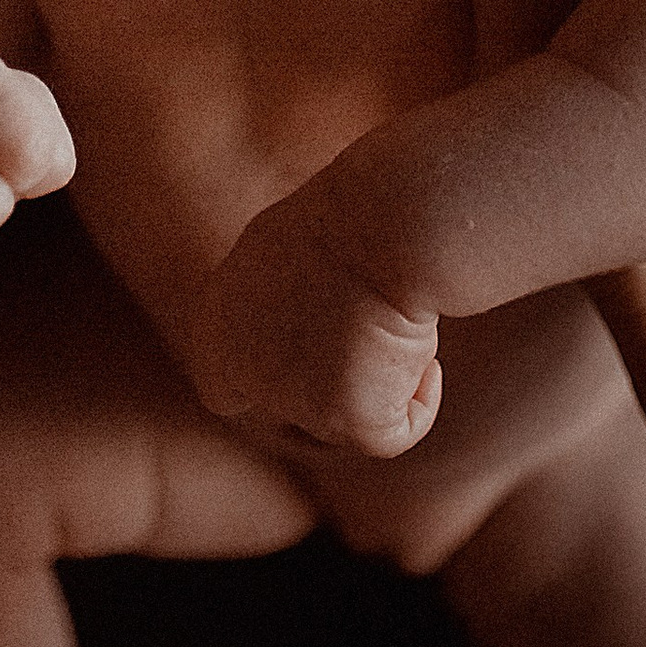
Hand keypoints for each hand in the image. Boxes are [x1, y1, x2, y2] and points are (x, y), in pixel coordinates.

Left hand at [185, 198, 443, 456]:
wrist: (384, 224)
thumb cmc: (345, 214)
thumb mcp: (283, 249)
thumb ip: (272, 301)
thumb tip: (302, 328)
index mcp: (217, 325)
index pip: (225, 387)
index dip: (270, 382)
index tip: (315, 356)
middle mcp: (247, 373)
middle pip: (293, 411)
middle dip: (328, 393)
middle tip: (364, 355)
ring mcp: (296, 402)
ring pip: (348, 416)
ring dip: (378, 380)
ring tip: (397, 321)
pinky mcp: (350, 421)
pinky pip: (395, 432)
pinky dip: (420, 401)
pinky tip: (428, 359)